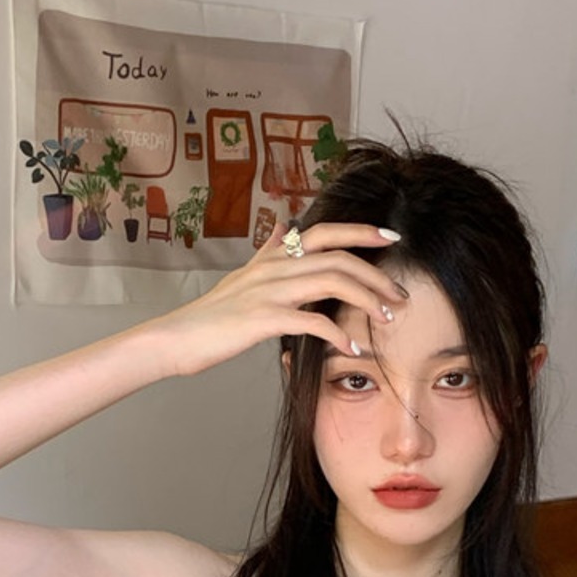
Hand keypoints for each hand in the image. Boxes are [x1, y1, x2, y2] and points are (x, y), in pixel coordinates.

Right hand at [158, 222, 407, 377]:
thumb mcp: (242, 275)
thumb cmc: (211, 315)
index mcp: (273, 257)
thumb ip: (267, 252)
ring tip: (386, 318)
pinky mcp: (263, 319)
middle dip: (376, 274)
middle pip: (338, 257)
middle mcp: (274, 267)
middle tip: (400, 294)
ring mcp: (269, 291)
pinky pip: (312, 321)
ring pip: (332, 282)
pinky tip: (352, 349)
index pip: (325, 233)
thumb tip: (283, 226)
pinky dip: (338, 335)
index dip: (361, 232)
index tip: (391, 238)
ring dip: (367, 299)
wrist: (175, 338)